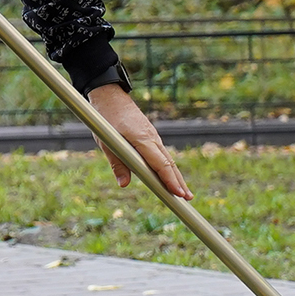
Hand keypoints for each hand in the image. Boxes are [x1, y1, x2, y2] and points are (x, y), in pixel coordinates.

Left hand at [90, 83, 189, 200]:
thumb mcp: (106, 142)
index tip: (177, 193)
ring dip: (176, 176)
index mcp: (142, 138)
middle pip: (169, 163)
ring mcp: (153, 136)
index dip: (169, 180)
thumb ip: (117, 164)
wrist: (111, 96)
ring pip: (167, 159)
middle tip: (187, 199)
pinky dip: (168, 167)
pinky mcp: (151, 136)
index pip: (160, 163)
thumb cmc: (106, 119)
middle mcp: (152, 138)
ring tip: (184, 192)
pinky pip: (162, 154)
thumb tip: (124, 184)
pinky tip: (171, 177)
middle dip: (179, 182)